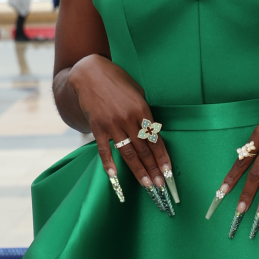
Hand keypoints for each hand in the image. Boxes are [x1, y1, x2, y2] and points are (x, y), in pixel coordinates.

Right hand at [68, 55, 176, 207]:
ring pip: (128, 153)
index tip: (169, 172)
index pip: (156, 139)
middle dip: (154, 169)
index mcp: (142, 110)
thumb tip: (153, 130)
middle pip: (144, 150)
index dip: (163, 158)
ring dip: (138, 171)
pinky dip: (109, 163)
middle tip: (161, 185)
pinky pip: (104, 149)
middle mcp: (128, 119)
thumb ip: (145, 112)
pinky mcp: (97, 127)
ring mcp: (112, 124)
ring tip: (147, 185)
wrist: (90, 72)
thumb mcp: (138, 91)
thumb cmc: (117, 81)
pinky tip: (114, 176)